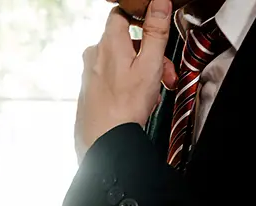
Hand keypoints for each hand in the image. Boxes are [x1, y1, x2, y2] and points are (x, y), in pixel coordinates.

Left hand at [75, 0, 177, 160]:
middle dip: (150, 55)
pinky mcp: (90, 89)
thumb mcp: (149, 64)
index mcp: (108, 43)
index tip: (154, 27)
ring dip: (142, 72)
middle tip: (165, 74)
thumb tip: (158, 4)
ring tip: (154, 92)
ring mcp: (90, 73)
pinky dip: (128, 84)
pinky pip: (113, 78)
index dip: (139, 16)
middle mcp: (94, 55)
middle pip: (127, 42)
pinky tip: (138, 101)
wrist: (103, 140)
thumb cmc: (124, 106)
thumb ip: (155, 31)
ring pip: (121, 62)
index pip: (121, 14)